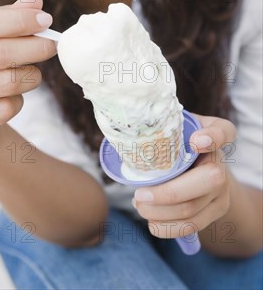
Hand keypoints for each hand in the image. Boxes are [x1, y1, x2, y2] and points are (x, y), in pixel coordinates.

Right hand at [0, 0, 56, 145]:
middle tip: (52, 45)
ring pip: (4, 83)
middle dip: (32, 47)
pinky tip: (13, 97)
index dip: (16, 20)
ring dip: (30, 76)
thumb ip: (10, 15)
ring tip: (33, 73)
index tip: (46, 20)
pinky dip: (18, 102)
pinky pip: (3, 110)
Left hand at [132, 113, 236, 238]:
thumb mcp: (175, 126)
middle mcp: (222, 163)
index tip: (196, 142)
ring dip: (159, 212)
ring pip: (192, 208)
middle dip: (167, 193)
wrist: (200, 168)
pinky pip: (192, 226)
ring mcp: (223, 190)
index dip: (212, 137)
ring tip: (139, 206)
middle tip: (138, 194)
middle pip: (207, 180)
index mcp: (214, 135)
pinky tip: (151, 221)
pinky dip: (167, 227)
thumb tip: (128, 132)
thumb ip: (162, 124)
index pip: (222, 131)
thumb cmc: (178, 142)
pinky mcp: (216, 211)